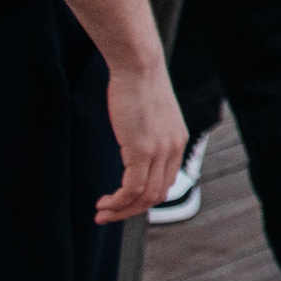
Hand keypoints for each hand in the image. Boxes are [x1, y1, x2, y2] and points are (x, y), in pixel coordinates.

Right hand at [98, 60, 186, 223]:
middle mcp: (174, 149)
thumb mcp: (149, 115)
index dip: (144, 198)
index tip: (123, 202)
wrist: (139, 65)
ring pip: (145, 197)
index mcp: (178, 142)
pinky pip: (132, 189)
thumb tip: (134, 145)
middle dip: (131, 210)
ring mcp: (160, 151)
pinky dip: (118, 201)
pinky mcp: (142, 150)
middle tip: (107, 214)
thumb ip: (147, 134)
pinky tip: (104, 202)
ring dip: (122, 210)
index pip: (166, 182)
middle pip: (157, 195)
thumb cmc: (138, 85)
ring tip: (101, 212)